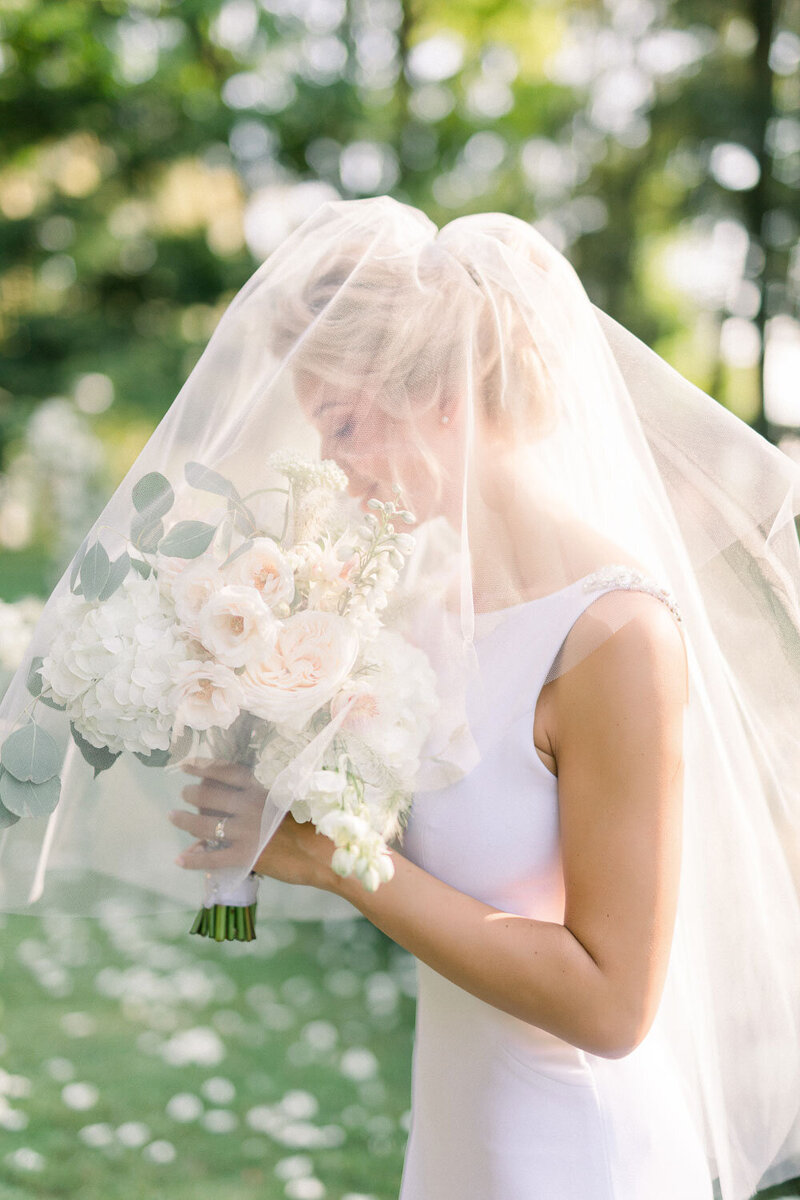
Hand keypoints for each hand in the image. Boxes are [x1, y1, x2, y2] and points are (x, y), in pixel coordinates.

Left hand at [168, 758, 333, 889]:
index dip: (204, 767)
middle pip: (210, 795)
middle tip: (184, 792)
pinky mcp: (246, 857)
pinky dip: (194, 860)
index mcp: (263, 790)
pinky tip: (181, 860)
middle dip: (192, 793)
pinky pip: (212, 859)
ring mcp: (246, 832)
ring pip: (205, 825)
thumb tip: (241, 802)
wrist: (326, 854)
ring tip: (174, 815)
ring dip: (185, 820)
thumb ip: (264, 802)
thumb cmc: (315, 826)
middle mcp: (250, 807)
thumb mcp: (289, 804)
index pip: (226, 773)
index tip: (187, 764)